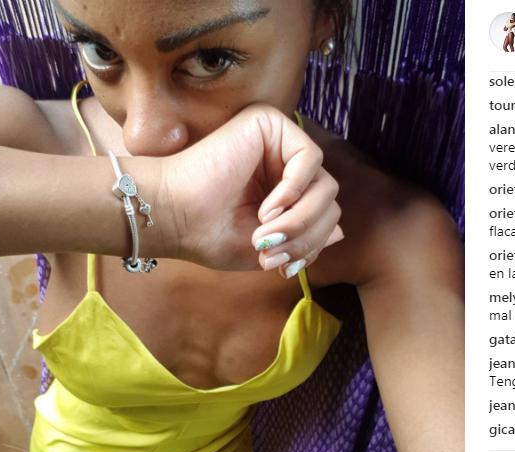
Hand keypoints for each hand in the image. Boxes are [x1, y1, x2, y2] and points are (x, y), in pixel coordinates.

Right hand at [159, 104, 341, 273]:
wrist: (173, 217)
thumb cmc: (211, 234)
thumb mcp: (271, 247)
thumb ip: (306, 239)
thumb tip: (341, 231)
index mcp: (283, 190)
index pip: (324, 215)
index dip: (312, 244)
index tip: (279, 266)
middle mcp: (284, 163)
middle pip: (328, 201)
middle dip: (307, 234)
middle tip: (270, 250)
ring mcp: (278, 142)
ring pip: (325, 185)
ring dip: (301, 218)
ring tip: (267, 232)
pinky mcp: (269, 123)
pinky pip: (310, 158)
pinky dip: (295, 190)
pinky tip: (268, 209)